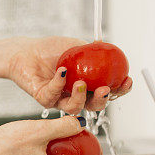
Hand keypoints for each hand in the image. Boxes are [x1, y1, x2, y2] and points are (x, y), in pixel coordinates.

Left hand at [6, 36, 132, 114]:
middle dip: (102, 101)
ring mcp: (60, 99)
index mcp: (88, 84)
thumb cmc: (51, 49)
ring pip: (74, 108)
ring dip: (80, 98)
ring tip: (79, 83)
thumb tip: (112, 50)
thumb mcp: (77, 46)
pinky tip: (61, 71)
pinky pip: (54, 97)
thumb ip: (94, 51)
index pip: (108, 91)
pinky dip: (59, 83)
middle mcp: (75, 95)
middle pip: (94, 106)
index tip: (127, 80)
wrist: (27, 50)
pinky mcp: (44, 99)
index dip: (120, 90)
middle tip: (104, 90)